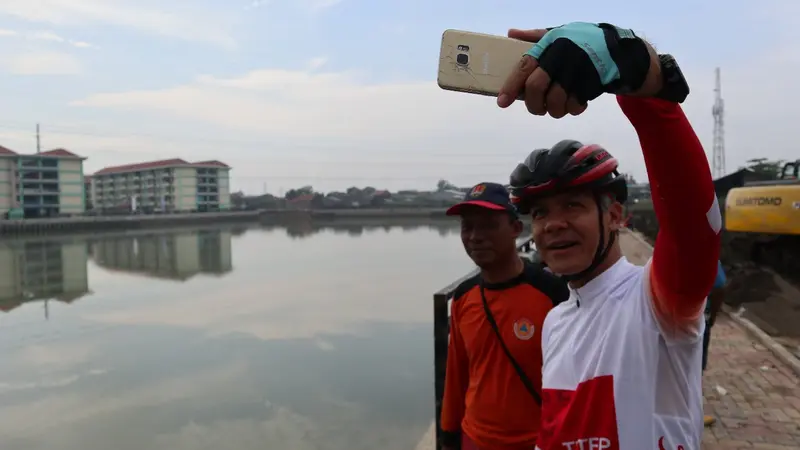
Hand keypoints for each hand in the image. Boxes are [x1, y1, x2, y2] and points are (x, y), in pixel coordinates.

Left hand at [497, 22, 661, 117]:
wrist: (621, 50)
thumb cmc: (583, 42)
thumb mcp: (561, 33)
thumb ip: (536, 36)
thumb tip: (510, 34)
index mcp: (551, 43)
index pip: (525, 66)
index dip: (511, 85)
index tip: (502, 102)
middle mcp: (563, 56)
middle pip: (536, 87)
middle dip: (533, 104)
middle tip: (537, 108)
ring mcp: (578, 71)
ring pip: (555, 102)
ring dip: (554, 110)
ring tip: (557, 107)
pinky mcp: (592, 84)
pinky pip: (575, 106)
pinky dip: (572, 109)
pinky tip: (575, 103)